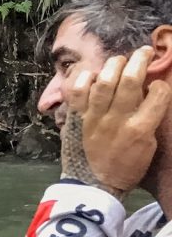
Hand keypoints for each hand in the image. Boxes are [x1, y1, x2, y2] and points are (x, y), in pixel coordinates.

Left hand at [62, 46, 171, 197]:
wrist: (93, 184)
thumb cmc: (126, 167)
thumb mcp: (148, 147)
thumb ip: (148, 120)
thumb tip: (149, 94)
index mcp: (140, 129)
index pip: (158, 95)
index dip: (160, 85)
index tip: (157, 84)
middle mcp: (116, 120)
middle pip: (129, 81)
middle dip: (139, 61)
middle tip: (143, 52)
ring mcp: (93, 117)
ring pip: (103, 82)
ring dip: (113, 65)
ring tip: (120, 59)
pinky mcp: (75, 118)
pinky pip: (76, 92)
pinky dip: (83, 79)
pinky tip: (91, 73)